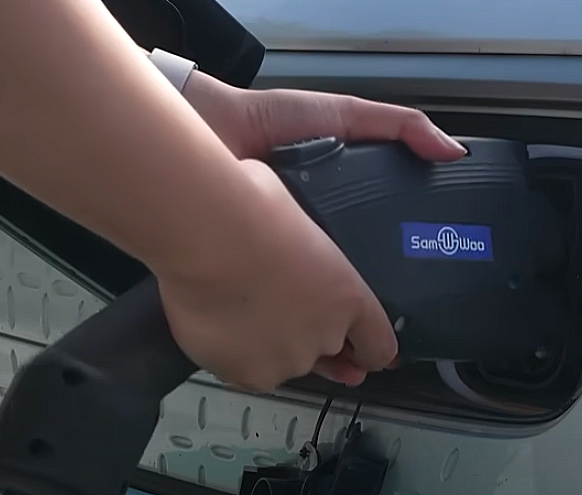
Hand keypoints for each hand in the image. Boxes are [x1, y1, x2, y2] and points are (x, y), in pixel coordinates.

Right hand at [158, 159, 397, 389]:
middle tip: (276, 306)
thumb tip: (294, 239)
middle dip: (306, 335)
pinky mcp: (244, 373)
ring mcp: (284, 360)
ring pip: (281, 361)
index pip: (378, 345)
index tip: (362, 351)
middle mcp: (324, 336)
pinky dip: (230, 351)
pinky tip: (218, 318)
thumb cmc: (248, 208)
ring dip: (266, 342)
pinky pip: (242, 368)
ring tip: (238, 304)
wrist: (203, 231)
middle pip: (325, 352)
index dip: (368, 349)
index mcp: (349, 296)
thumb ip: (311, 252)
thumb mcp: (301, 216)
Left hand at [159, 72, 465, 388]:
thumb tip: (452, 153)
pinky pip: (267, 306)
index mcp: (337, 211)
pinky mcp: (245, 265)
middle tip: (376, 357)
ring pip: (305, 312)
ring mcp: (275, 256)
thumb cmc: (268, 119)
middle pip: (339, 295)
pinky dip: (283, 327)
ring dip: (325, 344)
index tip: (415, 311)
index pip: (373, 259)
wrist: (204, 127)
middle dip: (357, 329)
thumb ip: (400, 127)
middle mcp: (305, 240)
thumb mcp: (347, 117)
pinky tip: (298, 346)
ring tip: (347, 368)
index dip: (394, 285)